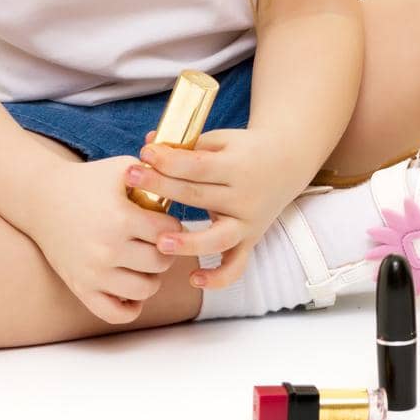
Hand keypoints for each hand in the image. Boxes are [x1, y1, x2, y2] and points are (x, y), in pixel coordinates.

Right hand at [27, 156, 188, 323]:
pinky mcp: (81, 289)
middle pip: (160, 263)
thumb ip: (156, 173)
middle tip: (158, 243)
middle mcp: (108, 249)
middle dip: (166, 252)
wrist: (42, 199)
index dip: (174, 226)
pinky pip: (115, 314)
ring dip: (151, 277)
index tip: (166, 221)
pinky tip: (132, 288)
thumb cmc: (88, 181)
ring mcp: (93, 273)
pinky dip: (130, 306)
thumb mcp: (123, 168)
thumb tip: (188, 178)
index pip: (169, 233)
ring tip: (146, 263)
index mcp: (121, 219)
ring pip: (144, 290)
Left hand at [128, 125, 305, 290]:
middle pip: (198, 195)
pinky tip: (194, 279)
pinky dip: (218, 277)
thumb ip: (187, 145)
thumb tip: (149, 142)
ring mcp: (248, 222)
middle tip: (131, 179)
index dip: (170, 159)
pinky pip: (236, 266)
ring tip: (161, 243)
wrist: (287, 163)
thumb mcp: (221, 139)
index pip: (198, 165)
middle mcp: (244, 197)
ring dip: (190, 242)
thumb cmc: (245, 149)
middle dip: (162, 187)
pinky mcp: (250, 241)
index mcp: (237, 166)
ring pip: (219, 238)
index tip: (144, 153)